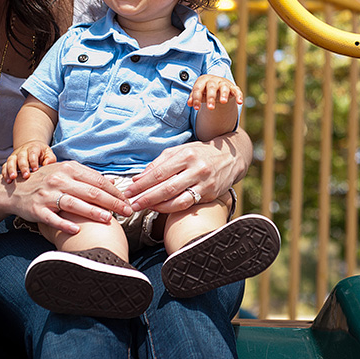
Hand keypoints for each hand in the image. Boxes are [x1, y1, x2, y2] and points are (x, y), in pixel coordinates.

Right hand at [2, 142, 56, 181]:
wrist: (31, 146)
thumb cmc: (41, 153)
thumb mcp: (48, 153)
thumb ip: (50, 158)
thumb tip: (46, 164)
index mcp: (33, 148)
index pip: (32, 153)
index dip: (33, 161)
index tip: (35, 170)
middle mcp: (22, 151)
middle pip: (21, 157)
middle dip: (23, 167)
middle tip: (26, 176)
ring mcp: (15, 155)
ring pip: (10, 160)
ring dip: (10, 169)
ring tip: (12, 178)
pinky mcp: (10, 161)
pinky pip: (5, 166)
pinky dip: (5, 172)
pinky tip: (7, 180)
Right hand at [2, 161, 131, 234]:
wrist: (14, 189)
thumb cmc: (46, 180)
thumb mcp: (65, 172)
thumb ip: (87, 176)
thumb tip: (112, 184)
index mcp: (69, 169)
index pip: (98, 180)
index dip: (115, 191)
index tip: (128, 201)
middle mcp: (59, 180)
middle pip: (91, 192)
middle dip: (112, 202)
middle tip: (127, 211)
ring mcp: (47, 195)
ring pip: (74, 204)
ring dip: (93, 212)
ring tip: (108, 219)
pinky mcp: (37, 210)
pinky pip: (53, 219)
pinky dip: (65, 224)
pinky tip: (77, 230)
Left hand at [124, 128, 251, 213]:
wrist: (231, 157)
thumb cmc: (200, 153)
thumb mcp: (180, 151)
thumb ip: (159, 163)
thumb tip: (138, 178)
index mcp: (186, 155)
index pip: (159, 172)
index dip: (141, 183)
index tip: (128, 190)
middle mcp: (196, 168)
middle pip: (166, 187)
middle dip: (146, 197)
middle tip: (130, 204)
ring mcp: (204, 183)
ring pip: (177, 198)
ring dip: (157, 206)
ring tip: (142, 208)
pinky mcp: (210, 194)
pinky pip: (187, 204)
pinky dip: (171, 208)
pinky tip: (159, 208)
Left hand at [188, 75, 242, 110]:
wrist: (218, 85)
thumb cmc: (205, 91)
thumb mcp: (199, 94)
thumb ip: (194, 98)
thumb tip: (189, 103)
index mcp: (203, 80)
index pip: (198, 88)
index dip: (196, 98)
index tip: (196, 108)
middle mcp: (213, 80)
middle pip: (211, 87)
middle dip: (210, 97)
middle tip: (210, 108)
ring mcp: (224, 83)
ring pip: (224, 87)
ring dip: (224, 94)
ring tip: (223, 102)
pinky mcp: (233, 88)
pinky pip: (236, 90)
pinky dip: (238, 96)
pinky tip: (240, 102)